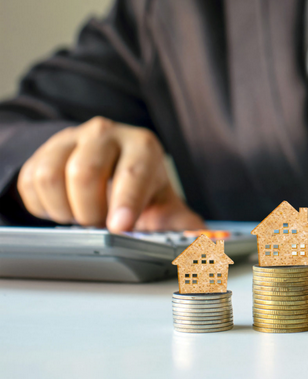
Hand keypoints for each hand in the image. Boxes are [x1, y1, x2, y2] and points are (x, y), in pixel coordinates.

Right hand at [17, 117, 203, 232]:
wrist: (106, 169)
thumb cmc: (139, 189)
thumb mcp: (164, 205)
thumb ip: (185, 228)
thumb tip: (205, 245)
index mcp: (142, 146)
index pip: (133, 172)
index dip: (126, 200)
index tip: (120, 227)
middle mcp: (106, 134)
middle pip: (85, 173)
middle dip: (90, 211)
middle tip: (100, 226)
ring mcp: (70, 139)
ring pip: (51, 176)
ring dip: (64, 209)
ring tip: (82, 217)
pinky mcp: (42, 151)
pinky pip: (31, 182)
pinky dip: (44, 207)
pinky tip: (65, 209)